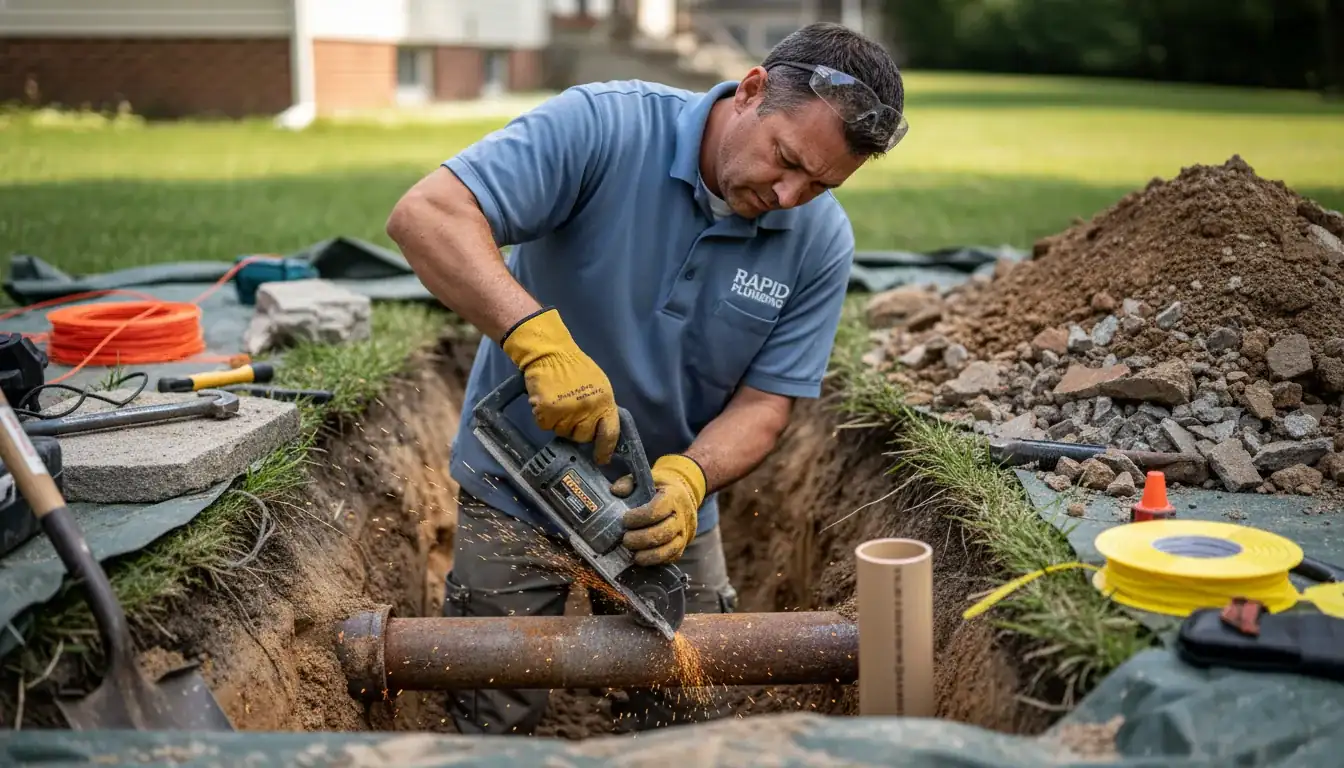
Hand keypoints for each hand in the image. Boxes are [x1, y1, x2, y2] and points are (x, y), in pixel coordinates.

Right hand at [501, 307, 619, 463]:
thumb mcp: (598, 385)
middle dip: (576, 430)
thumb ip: (600, 407)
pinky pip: (545, 426)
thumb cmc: (575, 367)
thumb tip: (600, 430)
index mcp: (604, 402)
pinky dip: (543, 417)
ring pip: (562, 432)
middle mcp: (587, 410)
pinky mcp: (547, 411)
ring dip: (558, 422)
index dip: (605, 449)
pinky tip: (545, 401)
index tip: (601, 459)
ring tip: (557, 401)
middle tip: (570, 413)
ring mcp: (567, 412)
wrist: (550, 352)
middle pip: (582, 437)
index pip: (610, 433)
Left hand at [610, 454, 706, 565]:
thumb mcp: (645, 480)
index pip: (656, 510)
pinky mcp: (682, 546)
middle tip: (625, 540)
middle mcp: (681, 516)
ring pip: (668, 548)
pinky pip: (671, 557)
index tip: (625, 520)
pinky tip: (642, 559)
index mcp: (672, 497)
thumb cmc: (658, 489)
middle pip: (662, 532)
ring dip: (648, 554)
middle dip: (641, 539)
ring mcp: (683, 532)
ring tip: (633, 554)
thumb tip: (615, 491)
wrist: (683, 496)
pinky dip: (656, 561)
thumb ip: (629, 483)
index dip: (639, 518)